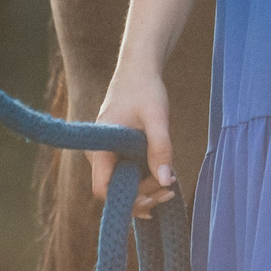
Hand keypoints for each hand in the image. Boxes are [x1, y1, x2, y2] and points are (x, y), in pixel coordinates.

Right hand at [88, 67, 177, 219]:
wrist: (138, 71)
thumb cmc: (145, 89)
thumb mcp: (157, 117)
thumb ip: (160, 148)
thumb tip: (166, 182)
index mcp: (101, 148)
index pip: (103, 189)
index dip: (127, 199)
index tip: (153, 194)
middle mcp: (99, 155)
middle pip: (115, 191)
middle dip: (142, 197)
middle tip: (169, 191)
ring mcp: (107, 155)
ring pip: (122, 185)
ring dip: (146, 190)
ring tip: (171, 185)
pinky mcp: (117, 153)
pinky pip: (128, 175)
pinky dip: (145, 180)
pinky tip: (165, 176)